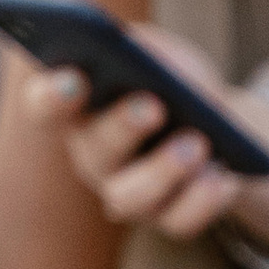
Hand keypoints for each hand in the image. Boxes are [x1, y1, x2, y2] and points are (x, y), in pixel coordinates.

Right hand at [16, 22, 268, 261]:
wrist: (222, 125)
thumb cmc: (177, 80)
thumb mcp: (166, 53)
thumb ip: (145, 47)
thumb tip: (139, 48)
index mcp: (79, 109)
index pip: (45, 107)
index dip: (52, 96)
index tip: (73, 77)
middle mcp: (93, 156)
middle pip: (94, 151)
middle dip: (122, 127)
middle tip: (152, 106)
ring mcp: (127, 192)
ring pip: (130, 196)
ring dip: (164, 170)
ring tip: (197, 144)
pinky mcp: (167, 218)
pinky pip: (179, 221)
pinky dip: (204, 200)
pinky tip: (223, 178)